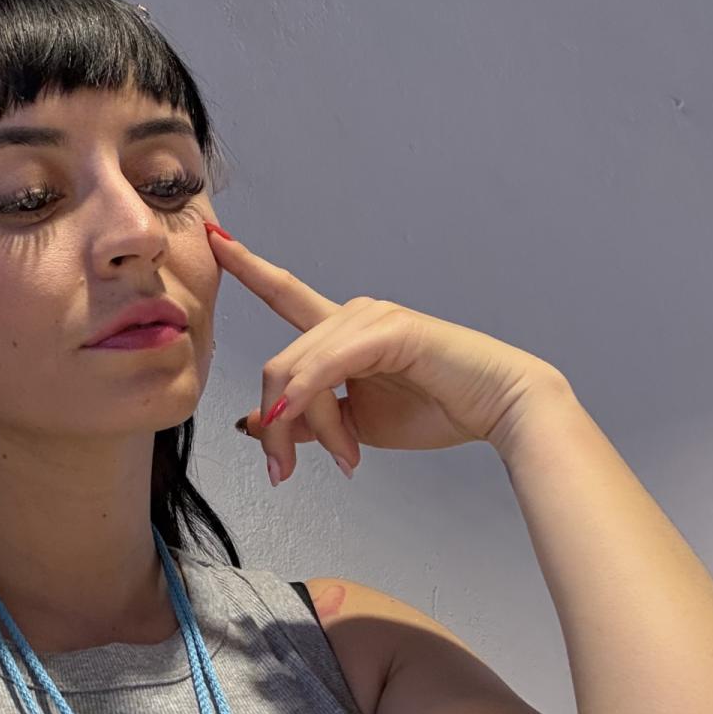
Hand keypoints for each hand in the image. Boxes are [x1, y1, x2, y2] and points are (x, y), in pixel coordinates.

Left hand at [206, 222, 568, 483]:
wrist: (497, 409)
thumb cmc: (436, 409)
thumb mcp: (355, 424)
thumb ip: (308, 418)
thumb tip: (258, 424)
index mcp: (341, 330)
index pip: (284, 293)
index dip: (248, 267)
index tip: (214, 241)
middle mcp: (351, 313)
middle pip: (280, 367)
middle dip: (277, 427)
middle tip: (284, 471)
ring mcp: (369, 317)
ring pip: (297, 373)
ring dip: (305, 426)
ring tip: (343, 461)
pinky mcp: (388, 330)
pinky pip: (326, 366)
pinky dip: (306, 394)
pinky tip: (293, 416)